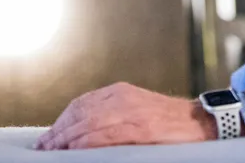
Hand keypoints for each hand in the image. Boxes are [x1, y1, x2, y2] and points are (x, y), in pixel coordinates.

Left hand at [33, 82, 219, 149]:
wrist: (199, 123)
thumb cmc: (167, 121)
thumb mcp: (136, 108)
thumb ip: (112, 114)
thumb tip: (81, 131)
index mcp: (120, 92)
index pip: (81, 105)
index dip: (61, 122)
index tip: (48, 138)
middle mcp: (123, 99)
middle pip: (80, 114)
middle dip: (59, 133)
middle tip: (45, 149)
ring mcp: (132, 113)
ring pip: (89, 124)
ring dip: (68, 140)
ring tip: (55, 152)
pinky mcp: (141, 129)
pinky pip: (106, 136)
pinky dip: (87, 143)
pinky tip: (76, 151)